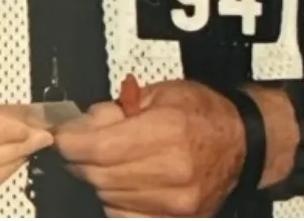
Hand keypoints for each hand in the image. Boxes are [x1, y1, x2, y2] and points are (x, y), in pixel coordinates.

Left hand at [53, 80, 246, 217]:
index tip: (62, 137)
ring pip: (107, 197)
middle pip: (99, 175)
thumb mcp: (158, 94)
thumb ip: (115, 109)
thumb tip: (80, 125)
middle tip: (79, 146)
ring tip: (108, 160)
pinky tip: (123, 182)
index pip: (98, 148)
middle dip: (80, 160)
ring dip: (97, 180)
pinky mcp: (177, 219)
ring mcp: (175, 202)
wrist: (242, 142)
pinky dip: (114, 200)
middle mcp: (172, 171)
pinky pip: (124, 216)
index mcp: (167, 132)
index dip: (70, 144)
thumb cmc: (204, 114)